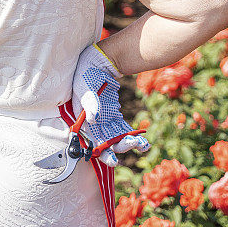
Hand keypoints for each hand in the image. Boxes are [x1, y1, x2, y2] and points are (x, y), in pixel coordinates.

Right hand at [71, 43, 150, 166]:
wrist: (96, 64)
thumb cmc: (87, 76)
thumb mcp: (86, 87)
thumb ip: (89, 103)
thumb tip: (92, 118)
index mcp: (83, 123)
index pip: (92, 143)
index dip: (102, 154)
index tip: (114, 161)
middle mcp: (93, 126)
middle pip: (106, 143)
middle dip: (119, 147)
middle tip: (132, 144)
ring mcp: (104, 123)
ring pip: (117, 139)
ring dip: (129, 143)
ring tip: (143, 145)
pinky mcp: (113, 117)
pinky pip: (123, 130)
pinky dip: (133, 136)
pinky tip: (144, 142)